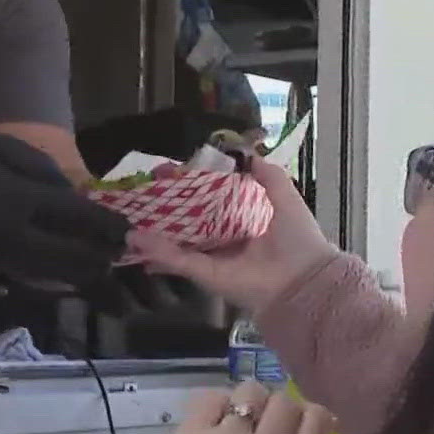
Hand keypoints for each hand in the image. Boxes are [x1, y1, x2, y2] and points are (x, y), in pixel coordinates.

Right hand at [0, 133, 131, 285]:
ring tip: (106, 265)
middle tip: (123, 251)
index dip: (106, 224)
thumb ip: (45, 173)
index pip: (75, 216)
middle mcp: (15, 235)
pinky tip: (76, 271)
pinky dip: (60, 274)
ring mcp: (4, 256)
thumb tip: (77, 196)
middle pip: (70, 255)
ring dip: (83, 271)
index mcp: (18, 200)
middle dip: (100, 255)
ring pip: (55, 273)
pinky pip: (37, 275)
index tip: (129, 228)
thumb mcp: (6, 149)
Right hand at [130, 157, 338, 313]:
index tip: (172, 170)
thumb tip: (248, 153)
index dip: (191, 184)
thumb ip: (267, 175)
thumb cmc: (297, 237)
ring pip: (177, 241)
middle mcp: (225, 239)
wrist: (303, 280)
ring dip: (154, 229)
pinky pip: (179, 260)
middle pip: (189, 219)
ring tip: (130, 212)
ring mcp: (213, 257)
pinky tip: (136, 237)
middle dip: (166, 204)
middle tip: (145, 185)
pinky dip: (158, 251)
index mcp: (243, 221)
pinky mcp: (207, 275)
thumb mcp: (285, 197)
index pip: (210, 200)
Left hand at [139, 381, 334, 433]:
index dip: (314, 417)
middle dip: (282, 411)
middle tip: (269, 426)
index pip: (319, 419)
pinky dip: (218, 404)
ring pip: (252, 392)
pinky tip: (216, 420)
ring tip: (242, 418)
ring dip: (252, 403)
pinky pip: (212, 397)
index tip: (303, 426)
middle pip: (287, 402)